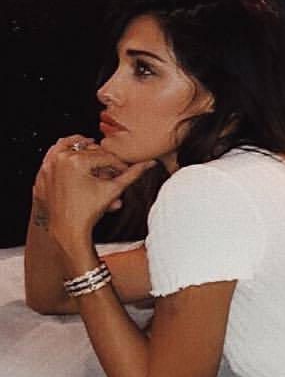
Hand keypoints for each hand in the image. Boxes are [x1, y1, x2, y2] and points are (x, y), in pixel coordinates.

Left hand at [32, 136, 154, 257]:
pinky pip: (53, 153)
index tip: (125, 170)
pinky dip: (64, 151)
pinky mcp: (42, 171)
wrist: (67, 231)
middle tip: (111, 170)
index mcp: (77, 161)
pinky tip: (76, 156)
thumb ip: (132, 174)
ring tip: (95, 156)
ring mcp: (49, 165)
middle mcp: (60, 159)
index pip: (105, 157)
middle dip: (103, 161)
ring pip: (70, 146)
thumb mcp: (113, 190)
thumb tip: (150, 163)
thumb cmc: (88, 213)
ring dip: (84, 148)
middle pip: (90, 151)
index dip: (119, 164)